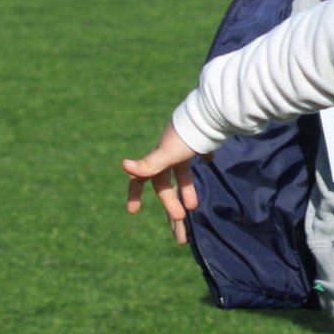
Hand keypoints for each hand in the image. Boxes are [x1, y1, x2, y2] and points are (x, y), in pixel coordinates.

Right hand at [124, 123, 200, 244]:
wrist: (210, 115)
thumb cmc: (188, 137)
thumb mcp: (168, 154)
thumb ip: (149, 164)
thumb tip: (124, 165)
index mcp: (158, 157)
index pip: (140, 178)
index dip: (134, 194)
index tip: (133, 212)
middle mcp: (168, 152)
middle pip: (164, 182)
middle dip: (170, 201)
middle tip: (181, 219)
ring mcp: (185, 147)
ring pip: (181, 172)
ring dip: (186, 189)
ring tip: (194, 207)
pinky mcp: (201, 141)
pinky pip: (199, 152)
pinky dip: (203, 159)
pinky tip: (209, 163)